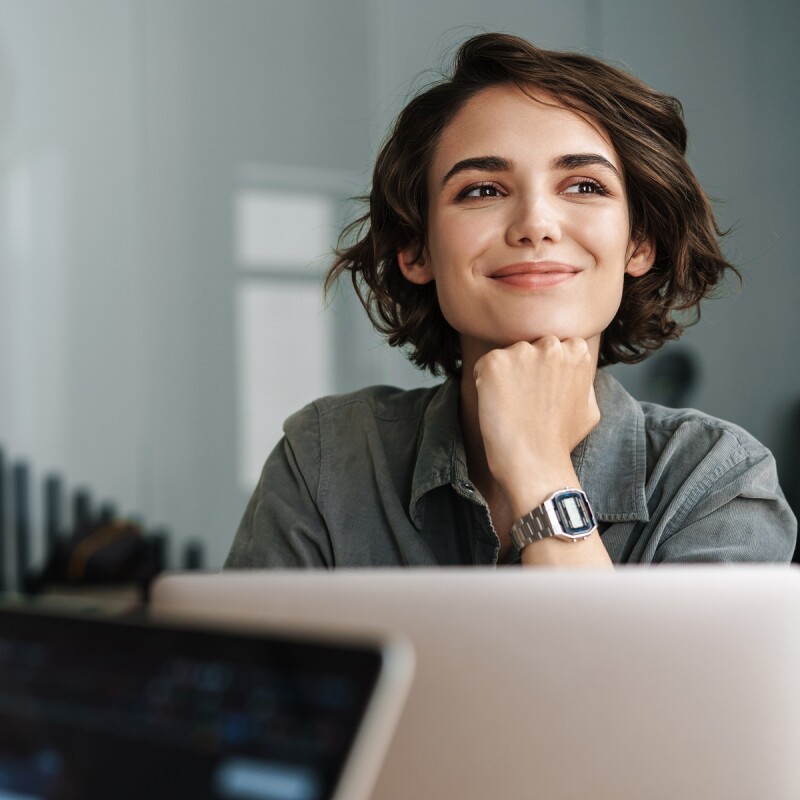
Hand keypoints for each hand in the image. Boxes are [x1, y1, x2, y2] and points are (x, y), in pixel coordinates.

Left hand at [473, 336, 599, 514]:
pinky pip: (483, 366)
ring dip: (505, 376)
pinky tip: (497, 406)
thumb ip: (582, 380)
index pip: (553, 345)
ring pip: (507, 356)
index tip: (542, 393)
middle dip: (525, 368)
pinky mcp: (495, 363)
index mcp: (576, 351)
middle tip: (525, 401)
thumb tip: (575, 369)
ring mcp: (522, 352)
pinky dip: (484, 383)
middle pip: (529, 346)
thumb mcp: (589, 407)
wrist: (535, 464)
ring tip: (512, 407)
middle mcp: (551, 345)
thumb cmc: (560, 441)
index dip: (544, 370)